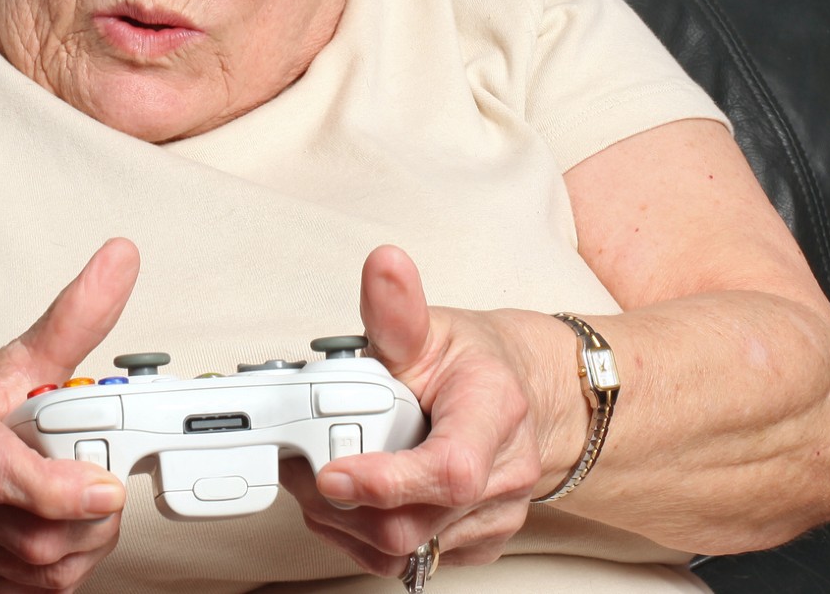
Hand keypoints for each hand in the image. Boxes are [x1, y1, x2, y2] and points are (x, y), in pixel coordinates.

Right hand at [0, 238, 141, 590]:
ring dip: (83, 542)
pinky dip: (57, 570)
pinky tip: (48, 536)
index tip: (109, 485)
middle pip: (35, 529)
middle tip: (103, 484)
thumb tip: (122, 259)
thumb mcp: (2, 368)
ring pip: (41, 568)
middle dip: (91, 514)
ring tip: (78, 507)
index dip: (60, 488)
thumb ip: (70, 322)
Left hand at [279, 245, 575, 574]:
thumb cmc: (477, 365)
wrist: (525, 396)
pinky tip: (357, 500)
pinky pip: (412, 561)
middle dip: (343, 504)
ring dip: (348, 523)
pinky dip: (368, 537)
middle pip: (415, 523)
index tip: (333, 473)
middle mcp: (504, 472)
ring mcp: (494, 515)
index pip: (449, 470)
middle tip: (304, 466)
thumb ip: (397, 310)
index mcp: (495, 411)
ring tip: (325, 478)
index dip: (386, 482)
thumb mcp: (433, 327)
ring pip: (407, 551)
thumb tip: (383, 267)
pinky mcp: (478, 543)